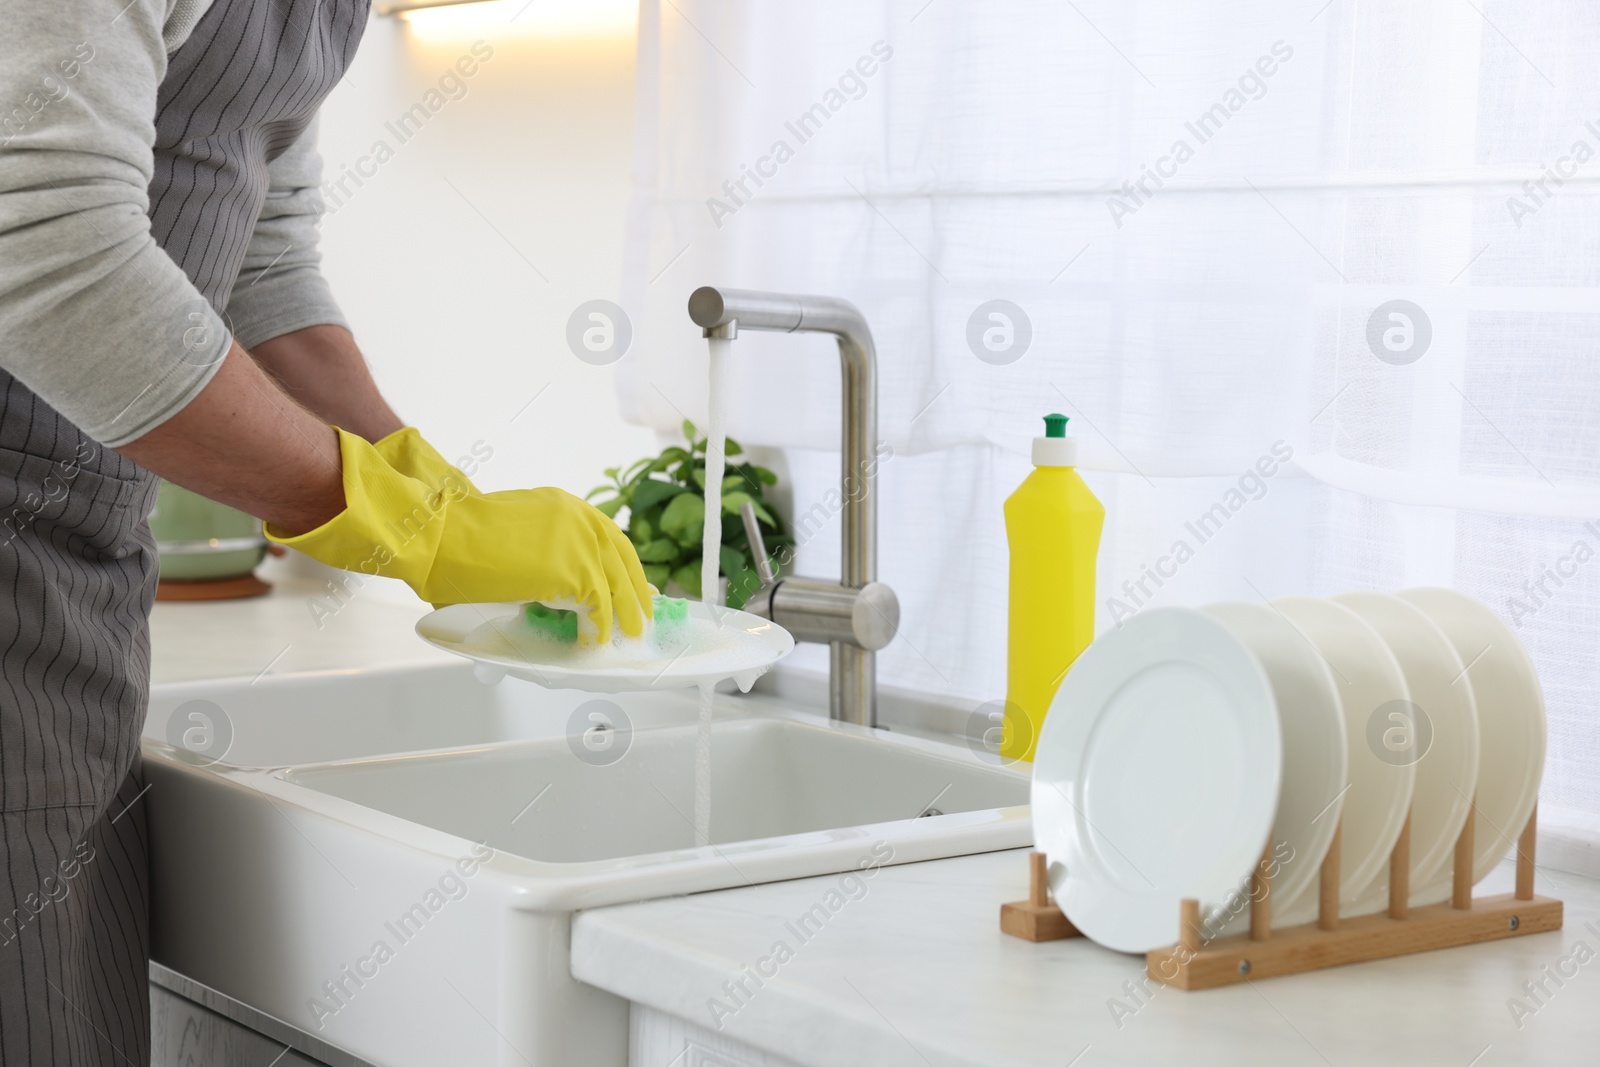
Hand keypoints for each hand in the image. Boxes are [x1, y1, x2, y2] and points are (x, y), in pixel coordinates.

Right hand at [268, 430, 651, 640]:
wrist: (441, 533)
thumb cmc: (461, 538)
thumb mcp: (517, 534)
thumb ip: (544, 552)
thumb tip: (559, 587)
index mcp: (567, 507)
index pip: (611, 539)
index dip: (624, 568)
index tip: (634, 586)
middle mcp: (581, 520)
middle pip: (622, 561)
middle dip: (634, 593)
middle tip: (641, 617)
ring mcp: (581, 545)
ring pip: (615, 588)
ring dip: (621, 616)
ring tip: (623, 636)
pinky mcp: (574, 573)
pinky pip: (597, 608)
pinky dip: (597, 628)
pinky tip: (592, 640)